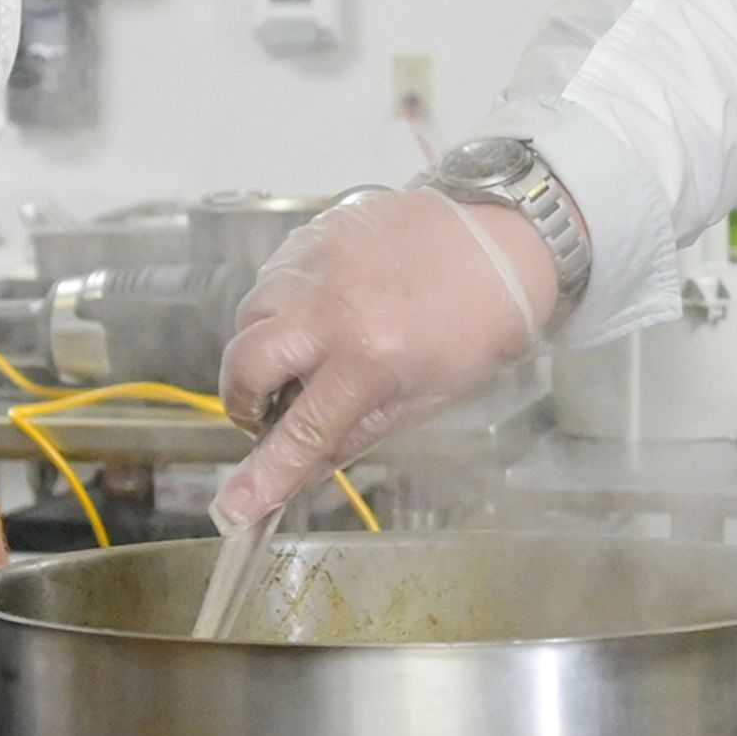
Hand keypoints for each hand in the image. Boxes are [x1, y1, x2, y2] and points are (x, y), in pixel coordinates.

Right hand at [212, 189, 554, 526]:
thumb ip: (352, 435)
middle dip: (243, 398)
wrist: (503, 247)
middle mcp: (335, 306)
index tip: (234, 506)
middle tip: (264, 412)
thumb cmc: (476, 327)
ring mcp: (320, 261)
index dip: (264, 476)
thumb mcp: (424, 399)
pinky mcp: (316, 229)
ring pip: (250, 313)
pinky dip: (281, 305)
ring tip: (303, 355)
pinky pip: (270, 276)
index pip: (302, 431)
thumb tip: (299, 469)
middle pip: (248, 362)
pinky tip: (316, 312)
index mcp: (372, 357)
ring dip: (261, 346)